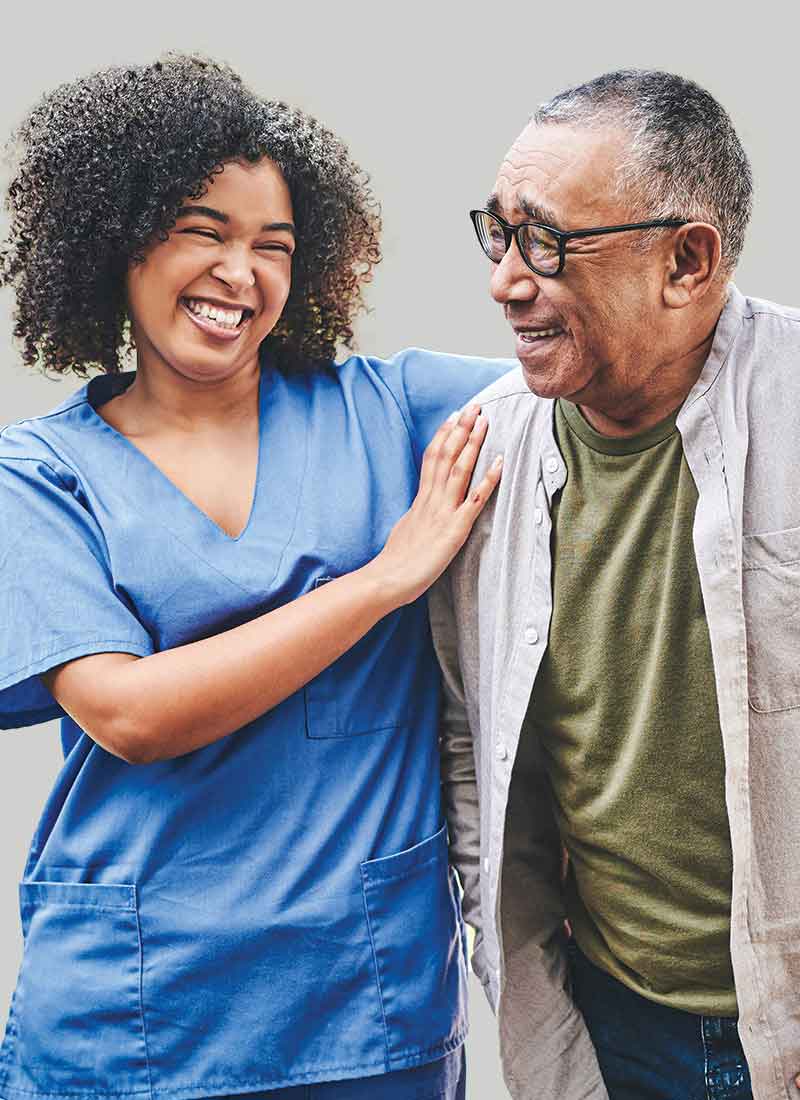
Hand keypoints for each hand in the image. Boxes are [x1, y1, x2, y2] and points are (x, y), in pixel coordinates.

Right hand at [372, 403, 501, 604]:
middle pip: (446, 456)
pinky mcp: (455, 529)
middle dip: (461, 429)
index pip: (431, 459)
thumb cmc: (394, 563)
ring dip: (473, 443)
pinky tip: (500, 462)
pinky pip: (475, 499)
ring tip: (484, 421)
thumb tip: (418, 513)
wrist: (386, 580)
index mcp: (419, 500)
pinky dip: (488, 479)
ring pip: (459, 469)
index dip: (443, 436)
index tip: (453, 416)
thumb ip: (415, 517)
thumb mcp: (404, 531)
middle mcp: (431, 500)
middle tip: (474, 407)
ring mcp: (443, 512)